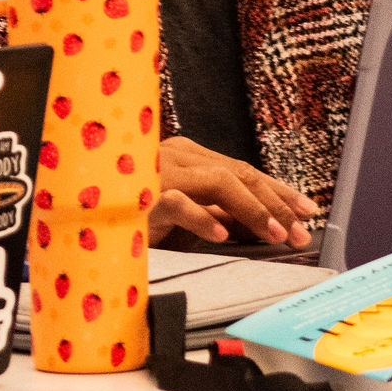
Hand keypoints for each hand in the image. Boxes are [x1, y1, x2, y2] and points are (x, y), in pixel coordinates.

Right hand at [150, 137, 318, 246]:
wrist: (84, 215)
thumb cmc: (134, 215)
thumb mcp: (187, 215)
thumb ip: (220, 212)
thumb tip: (264, 223)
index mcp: (187, 156)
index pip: (244, 170)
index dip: (279, 191)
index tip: (307, 212)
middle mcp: (177, 156)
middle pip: (240, 174)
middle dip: (276, 204)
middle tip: (300, 231)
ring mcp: (159, 172)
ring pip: (219, 182)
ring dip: (253, 209)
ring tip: (275, 233)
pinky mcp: (142, 195)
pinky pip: (179, 204)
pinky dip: (203, 218)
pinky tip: (223, 234)